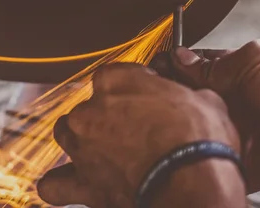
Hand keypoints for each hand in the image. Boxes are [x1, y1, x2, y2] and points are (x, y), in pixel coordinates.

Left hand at [37, 63, 243, 207]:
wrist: (193, 185)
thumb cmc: (199, 142)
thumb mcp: (205, 100)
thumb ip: (184, 92)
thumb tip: (192, 95)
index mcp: (115, 81)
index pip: (114, 74)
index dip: (134, 86)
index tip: (149, 97)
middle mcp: (90, 110)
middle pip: (90, 105)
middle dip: (109, 115)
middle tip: (137, 128)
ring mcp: (82, 147)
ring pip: (67, 134)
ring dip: (83, 139)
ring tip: (109, 150)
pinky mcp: (82, 183)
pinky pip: (55, 184)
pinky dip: (62, 184)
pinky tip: (76, 182)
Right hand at [166, 40, 259, 192]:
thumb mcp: (254, 62)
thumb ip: (214, 66)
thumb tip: (181, 58)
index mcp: (240, 71)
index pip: (198, 67)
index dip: (175, 66)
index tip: (154, 67)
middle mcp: (236, 99)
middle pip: (194, 97)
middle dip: (174, 95)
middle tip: (154, 93)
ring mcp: (238, 129)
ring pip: (198, 126)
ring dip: (183, 124)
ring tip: (165, 118)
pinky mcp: (240, 158)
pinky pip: (212, 157)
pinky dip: (197, 154)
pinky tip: (181, 146)